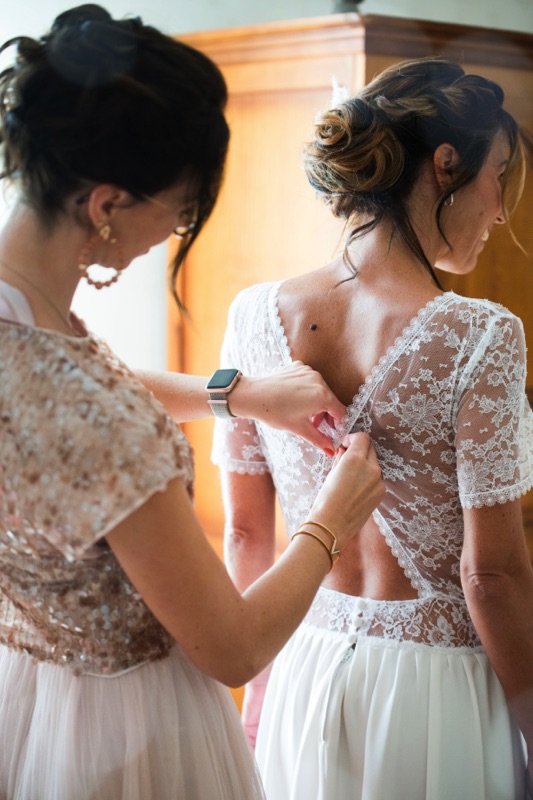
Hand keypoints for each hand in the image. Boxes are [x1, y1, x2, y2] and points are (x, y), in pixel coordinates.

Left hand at [230, 361, 345, 455]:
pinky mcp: (298, 366)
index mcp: (323, 395)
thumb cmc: (274, 412)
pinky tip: (295, 400)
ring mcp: (308, 371)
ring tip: (304, 415)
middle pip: (331, 400)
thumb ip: (319, 440)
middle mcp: (319, 380)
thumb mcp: (299, 429)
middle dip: (326, 414)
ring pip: (320, 389)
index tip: (335, 432)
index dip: (340, 424)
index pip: (341, 411)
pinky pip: (309, 380)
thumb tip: (331, 450)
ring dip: (316, 403)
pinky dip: (307, 390)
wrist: (252, 395)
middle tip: (315, 426)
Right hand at [308, 433, 383, 551]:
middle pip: (370, 449)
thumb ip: (341, 458)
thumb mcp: (331, 473)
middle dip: (360, 450)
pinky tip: (355, 489)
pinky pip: (376, 479)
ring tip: (350, 477)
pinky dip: (368, 478)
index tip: (346, 445)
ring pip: (374, 464)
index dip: (353, 438)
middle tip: (347, 459)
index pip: (363, 437)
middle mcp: (371, 468)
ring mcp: (378, 481)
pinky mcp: (381, 493)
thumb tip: (345, 450)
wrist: (331, 524)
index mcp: (356, 459)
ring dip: (365, 464)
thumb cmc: (326, 499)